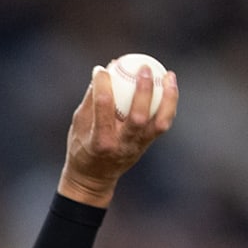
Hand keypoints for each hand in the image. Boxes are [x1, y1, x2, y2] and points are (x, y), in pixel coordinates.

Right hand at [58, 63, 177, 207]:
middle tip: (143, 68)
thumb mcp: (78, 125)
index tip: (103, 69)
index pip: (103, 107)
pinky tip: (169, 86)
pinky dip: (169, 104)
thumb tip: (103, 70)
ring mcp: (138, 146)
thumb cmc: (82, 147)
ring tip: (168, 75)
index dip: (103, 84)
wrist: (94, 179)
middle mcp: (121, 144)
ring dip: (167, 97)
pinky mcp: (148, 144)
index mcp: (100, 140)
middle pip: (138, 116)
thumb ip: (90, 100)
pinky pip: (164, 122)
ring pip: (159, 121)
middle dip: (143, 90)